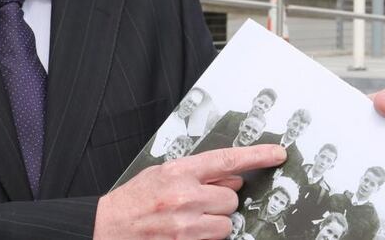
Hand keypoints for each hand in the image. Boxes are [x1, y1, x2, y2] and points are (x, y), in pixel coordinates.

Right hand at [94, 144, 286, 239]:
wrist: (108, 227)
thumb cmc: (133, 200)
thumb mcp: (161, 174)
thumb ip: (196, 174)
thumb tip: (231, 178)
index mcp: (179, 172)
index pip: (227, 160)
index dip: (256, 156)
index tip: (277, 154)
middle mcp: (185, 196)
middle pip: (232, 198)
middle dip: (221, 200)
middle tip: (199, 201)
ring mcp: (187, 224)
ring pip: (226, 222)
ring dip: (215, 221)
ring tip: (190, 218)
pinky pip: (216, 238)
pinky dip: (207, 235)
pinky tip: (187, 230)